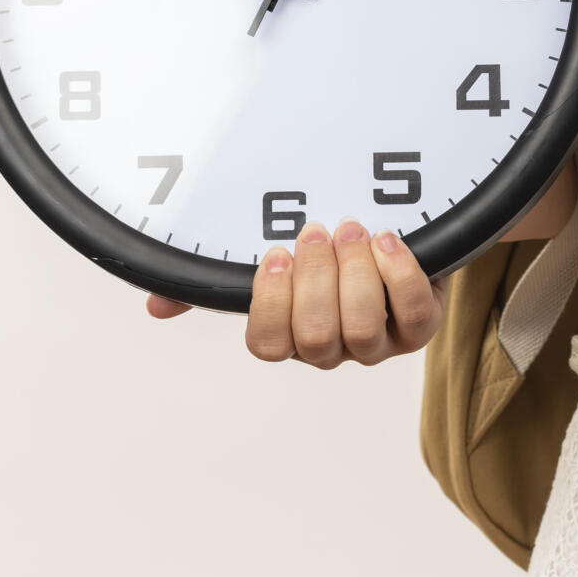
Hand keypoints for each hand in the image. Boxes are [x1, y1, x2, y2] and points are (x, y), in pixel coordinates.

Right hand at [144, 218, 439, 365]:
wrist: (394, 235)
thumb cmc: (325, 254)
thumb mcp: (273, 259)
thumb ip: (215, 280)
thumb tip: (157, 301)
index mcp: (291, 335)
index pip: (268, 345)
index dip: (270, 302)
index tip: (275, 253)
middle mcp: (332, 347)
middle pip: (316, 337)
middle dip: (316, 280)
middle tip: (318, 231)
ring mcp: (378, 343)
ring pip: (363, 330)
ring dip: (356, 274)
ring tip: (353, 229)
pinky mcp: (420, 326)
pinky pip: (415, 315)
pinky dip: (400, 275)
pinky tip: (387, 241)